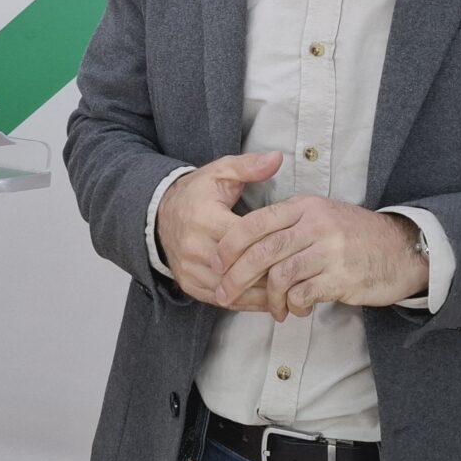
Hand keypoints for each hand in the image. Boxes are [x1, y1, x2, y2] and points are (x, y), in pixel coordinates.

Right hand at [156, 151, 283, 310]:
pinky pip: (222, 300)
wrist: (160, 214)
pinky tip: (268, 299)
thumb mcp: (220, 172)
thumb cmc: (196, 193)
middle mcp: (195, 247)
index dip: (272, 244)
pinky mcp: (189, 284)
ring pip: (234, 290)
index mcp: (206, 218)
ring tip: (291, 291)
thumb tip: (277, 158)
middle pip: (242, 268)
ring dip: (263, 294)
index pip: (246, 238)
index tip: (297, 247)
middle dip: (272, 274)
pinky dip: (246, 302)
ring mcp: (190, 269)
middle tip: (300, 274)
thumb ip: (249, 166)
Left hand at [212, 197, 427, 320]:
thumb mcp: (322, 215)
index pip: (256, 222)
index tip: (216, 263)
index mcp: (305, 206)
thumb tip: (249, 245)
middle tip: (225, 293)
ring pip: (280, 275)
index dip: (230, 245)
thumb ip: (290, 224)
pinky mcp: (341, 276)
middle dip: (236, 276)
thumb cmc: (355, 236)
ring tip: (274, 308)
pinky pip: (303, 294)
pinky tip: (297, 310)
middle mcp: (315, 224)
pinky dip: (294, 306)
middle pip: (262, 251)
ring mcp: (329, 250)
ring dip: (270, 298)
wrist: (401, 249)